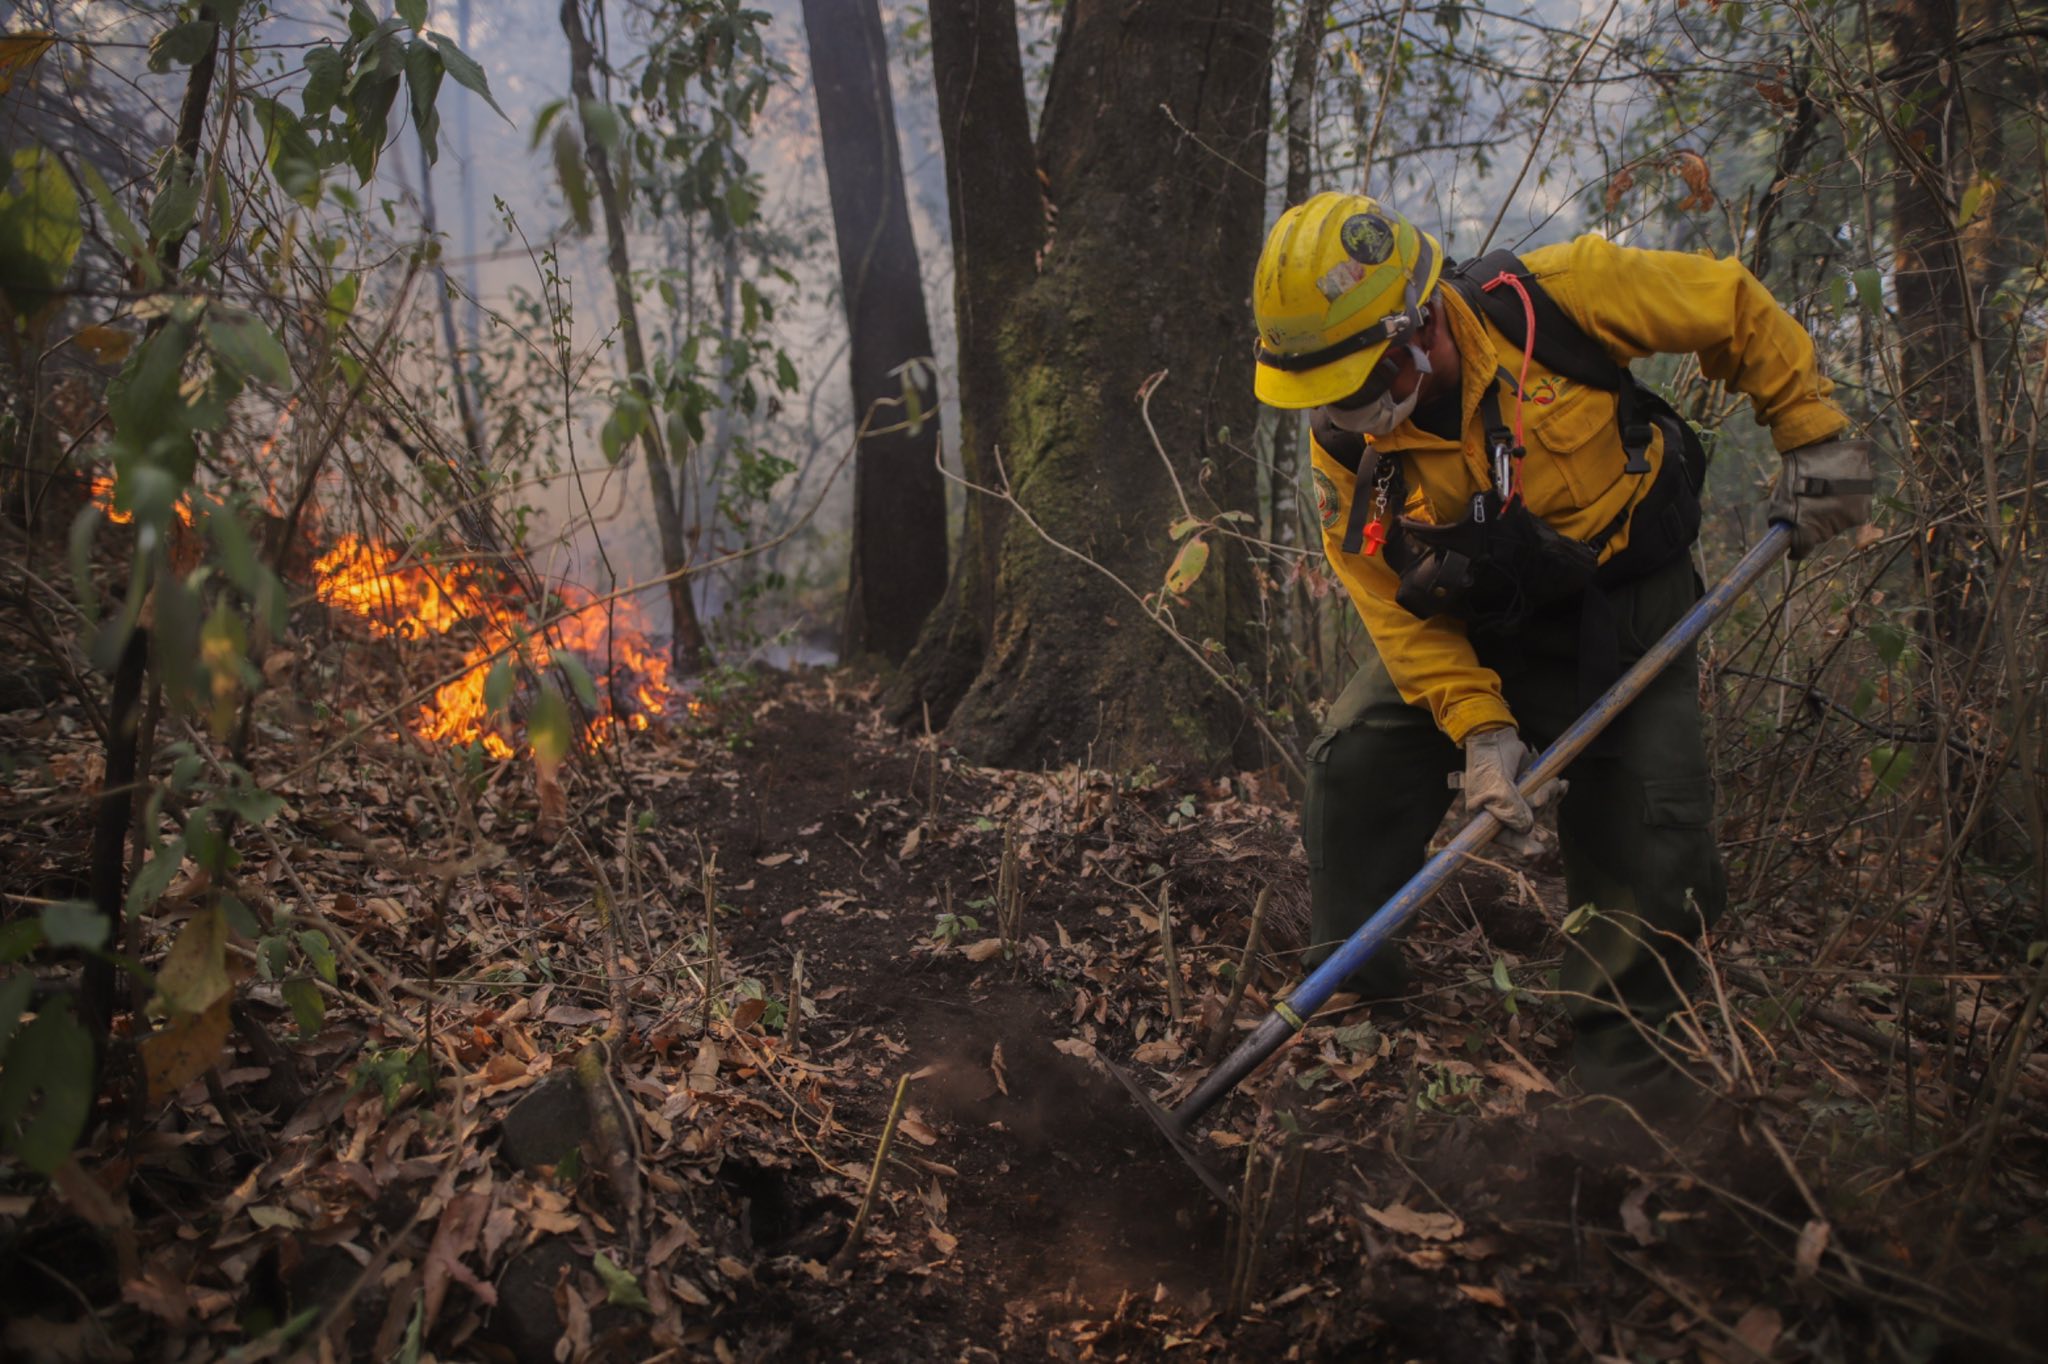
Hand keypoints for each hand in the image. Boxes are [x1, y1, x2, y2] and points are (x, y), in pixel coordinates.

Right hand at [1457, 726, 1565, 855]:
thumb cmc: (1489, 761)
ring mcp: (1518, 800)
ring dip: (1550, 796)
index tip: (1539, 850)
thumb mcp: (1496, 785)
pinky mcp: (1530, 788)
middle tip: (1542, 795)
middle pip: (1527, 824)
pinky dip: (1557, 793)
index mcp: (1486, 815)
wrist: (1495, 736)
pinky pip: (1548, 799)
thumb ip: (1510, 808)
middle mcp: (1502, 811)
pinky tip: (1563, 785)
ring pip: (1540, 810)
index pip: (1504, 836)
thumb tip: (1527, 829)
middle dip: (1540, 810)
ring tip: (1552, 782)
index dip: (1521, 845)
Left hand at [1769, 439, 1873, 559]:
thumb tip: (1785, 542)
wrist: (1817, 446)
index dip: (1798, 549)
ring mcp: (1855, 511)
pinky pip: (1855, 508)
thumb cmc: (1794, 475)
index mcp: (1813, 529)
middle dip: (1815, 525)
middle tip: (1808, 506)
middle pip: (1824, 534)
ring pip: (1841, 521)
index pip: (1804, 548)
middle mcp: (1837, 524)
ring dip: (1832, 512)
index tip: (1793, 549)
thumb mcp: (1780, 502)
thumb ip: (1783, 525)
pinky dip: (1846, 502)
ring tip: (1823, 493)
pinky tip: (1837, 488)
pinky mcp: (1867, 499)